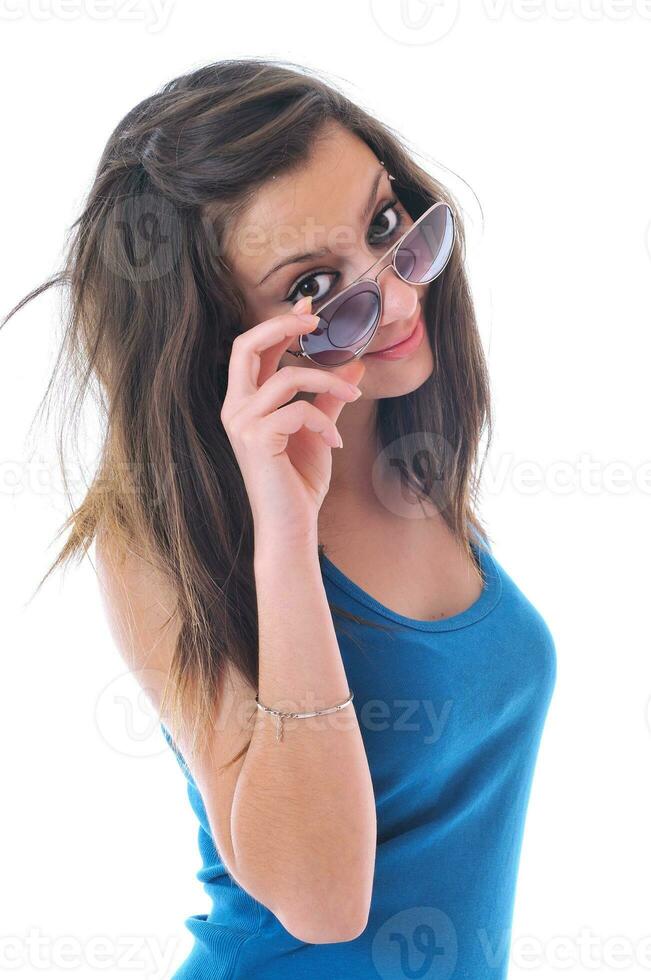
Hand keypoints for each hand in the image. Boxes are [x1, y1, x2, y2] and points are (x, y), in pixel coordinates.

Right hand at [220, 295, 365, 539]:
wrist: (291, 526)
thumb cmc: (299, 483)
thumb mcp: (318, 430)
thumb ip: (330, 397)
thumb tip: (354, 361)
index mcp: (244, 403)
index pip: (253, 350)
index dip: (279, 324)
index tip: (308, 305)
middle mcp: (235, 408)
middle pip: (246, 346)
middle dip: (283, 326)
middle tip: (316, 320)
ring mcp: (241, 423)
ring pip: (287, 378)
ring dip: (328, 381)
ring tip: (353, 392)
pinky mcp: (256, 439)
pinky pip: (298, 410)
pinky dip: (324, 421)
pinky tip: (335, 442)